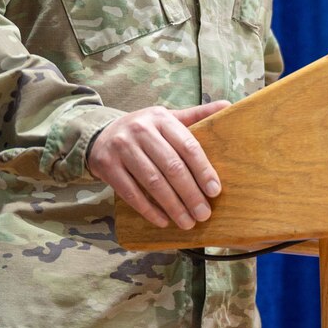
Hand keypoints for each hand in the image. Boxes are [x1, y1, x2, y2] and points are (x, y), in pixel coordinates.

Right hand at [89, 101, 230, 229]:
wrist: (99, 135)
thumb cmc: (144, 130)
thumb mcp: (167, 118)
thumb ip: (196, 115)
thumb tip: (228, 105)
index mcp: (161, 118)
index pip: (188, 146)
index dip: (203, 170)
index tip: (215, 191)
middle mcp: (140, 130)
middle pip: (171, 166)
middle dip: (190, 193)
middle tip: (204, 214)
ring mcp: (121, 148)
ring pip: (152, 181)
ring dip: (172, 205)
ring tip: (187, 222)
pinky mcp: (107, 166)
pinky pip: (131, 193)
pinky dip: (148, 209)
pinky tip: (163, 221)